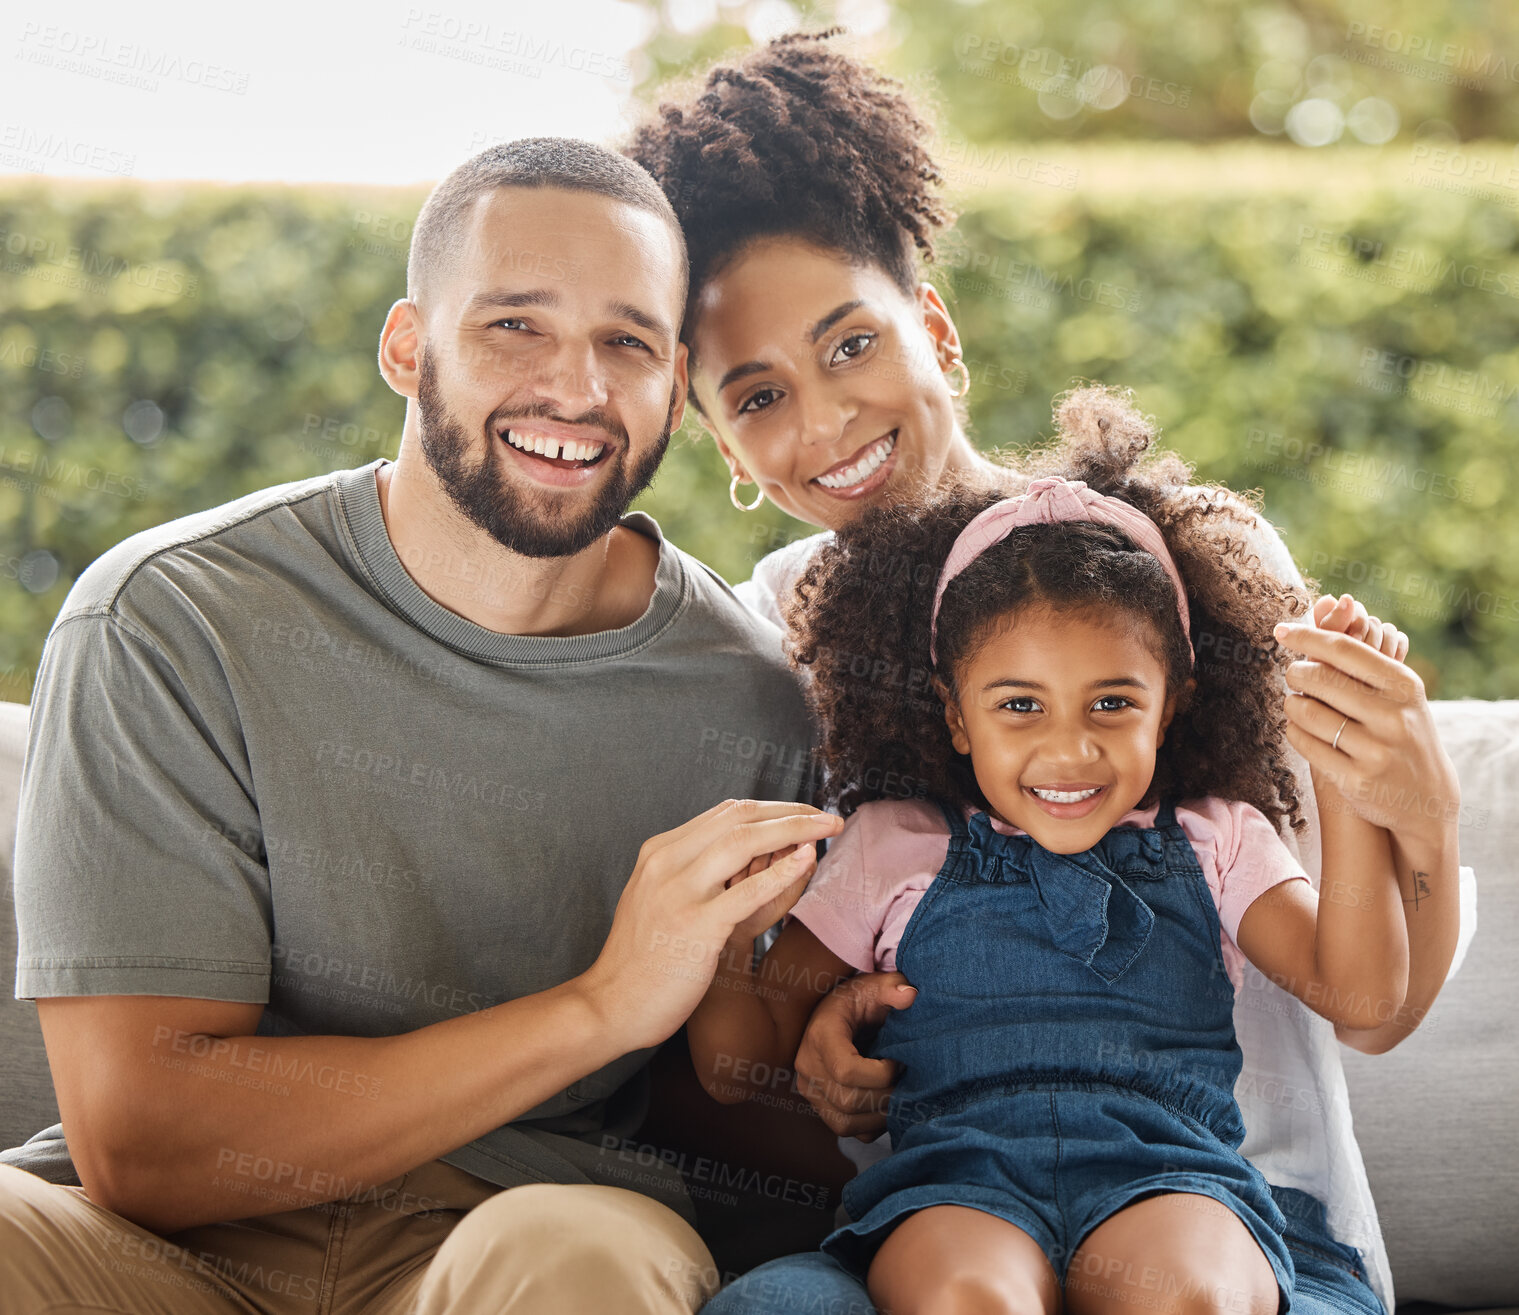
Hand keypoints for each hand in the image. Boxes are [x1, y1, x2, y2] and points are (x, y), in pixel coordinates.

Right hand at [579, 800, 843, 1050]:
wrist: (610, 1005)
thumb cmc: (641, 960)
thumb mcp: (657, 898)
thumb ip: (692, 874)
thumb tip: (743, 857)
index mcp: (660, 852)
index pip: (725, 813)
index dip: (772, 808)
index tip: (803, 814)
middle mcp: (667, 863)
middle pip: (739, 817)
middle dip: (791, 812)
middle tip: (826, 818)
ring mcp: (680, 893)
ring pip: (745, 841)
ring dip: (795, 830)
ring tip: (829, 830)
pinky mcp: (696, 926)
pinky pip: (747, 891)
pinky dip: (781, 872)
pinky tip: (807, 861)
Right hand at [793, 971, 916, 1138]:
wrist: (839, 1013)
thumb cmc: (858, 1000)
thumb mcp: (874, 986)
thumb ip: (892, 987)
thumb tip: (910, 996)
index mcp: (820, 1035)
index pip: (846, 1071)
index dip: (880, 1074)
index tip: (898, 1061)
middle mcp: (808, 1066)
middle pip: (848, 1101)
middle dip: (885, 1096)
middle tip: (906, 1080)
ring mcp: (810, 1089)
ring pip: (846, 1122)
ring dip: (879, 1114)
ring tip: (898, 1093)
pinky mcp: (819, 1106)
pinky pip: (847, 1130)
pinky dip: (871, 1125)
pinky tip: (885, 1104)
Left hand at [1274, 602, 1458, 845]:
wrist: (1426, 798)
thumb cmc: (1400, 731)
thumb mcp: (1397, 694)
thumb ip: (1361, 657)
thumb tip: (1322, 605)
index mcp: (1404, 686)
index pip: (1344, 650)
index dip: (1307, 637)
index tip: (1281, 631)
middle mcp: (1393, 716)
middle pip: (1318, 678)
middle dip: (1296, 673)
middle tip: (1293, 675)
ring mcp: (1375, 750)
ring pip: (1305, 711)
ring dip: (1292, 704)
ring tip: (1297, 704)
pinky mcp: (1355, 779)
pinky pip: (1304, 743)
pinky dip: (1294, 731)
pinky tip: (1299, 728)